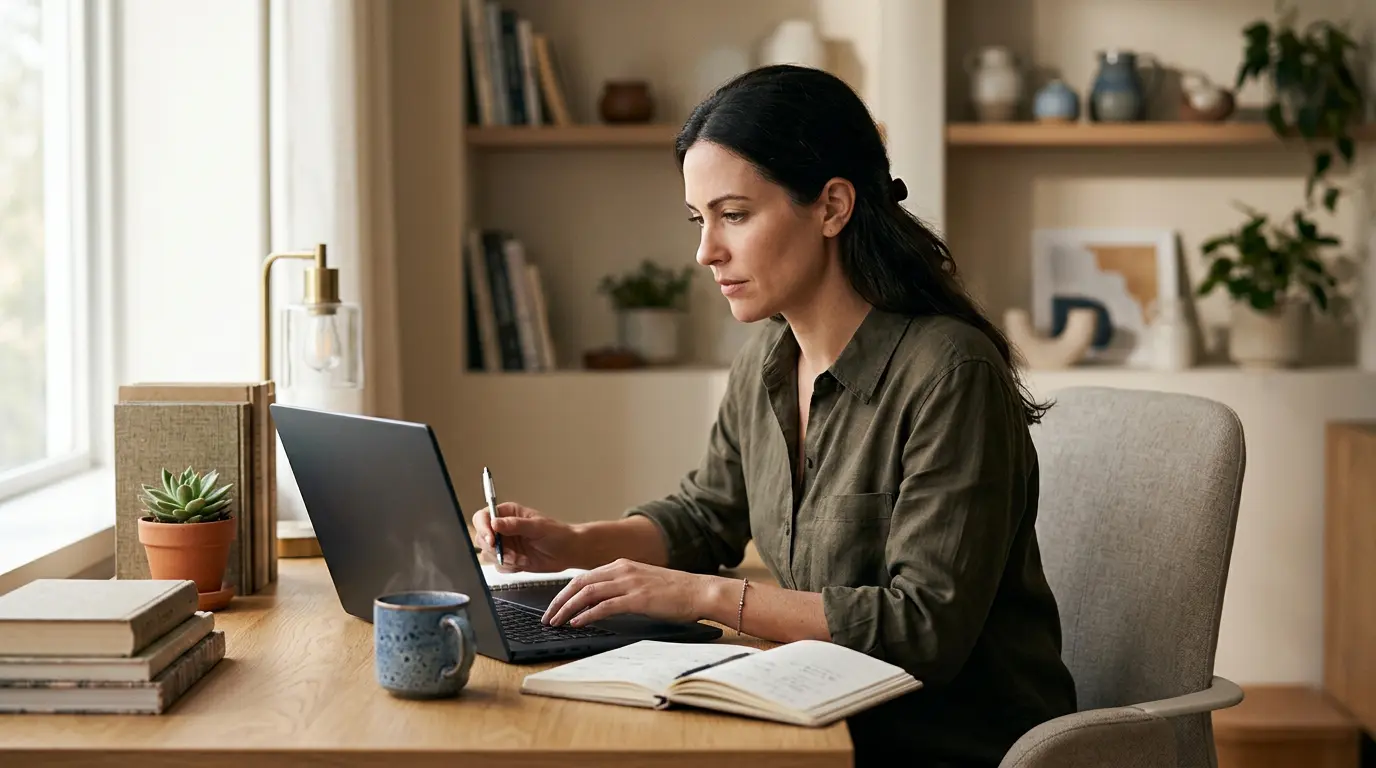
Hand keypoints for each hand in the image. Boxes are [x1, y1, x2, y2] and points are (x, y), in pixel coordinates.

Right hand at [472, 502, 582, 572]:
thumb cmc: (557, 534)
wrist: (568, 552)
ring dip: (503, 559)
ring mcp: (505, 544)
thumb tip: (494, 523)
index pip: (483, 517)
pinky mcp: (508, 558)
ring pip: (487, 554)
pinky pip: (498, 566)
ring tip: (521, 559)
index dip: (483, 528)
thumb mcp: (537, 527)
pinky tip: (524, 563)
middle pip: (481, 537)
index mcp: (508, 513)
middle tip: (510, 554)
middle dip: (494, 549)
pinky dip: (509, 567)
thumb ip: (515, 525)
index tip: (491, 540)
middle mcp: (503, 528)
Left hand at [541, 558, 710, 626]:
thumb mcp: (643, 583)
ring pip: (587, 593)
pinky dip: (587, 614)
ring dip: (567, 608)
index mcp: (622, 565)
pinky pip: (605, 606)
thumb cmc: (675, 592)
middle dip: (558, 600)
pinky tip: (577, 622)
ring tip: (556, 622)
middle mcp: (622, 570)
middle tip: (547, 616)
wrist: (700, 591)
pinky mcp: (637, 598)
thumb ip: (622, 588)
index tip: (554, 606)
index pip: (584, 577)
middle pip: (579, 583)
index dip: (565, 592)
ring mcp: (629, 583)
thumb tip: (600, 603)